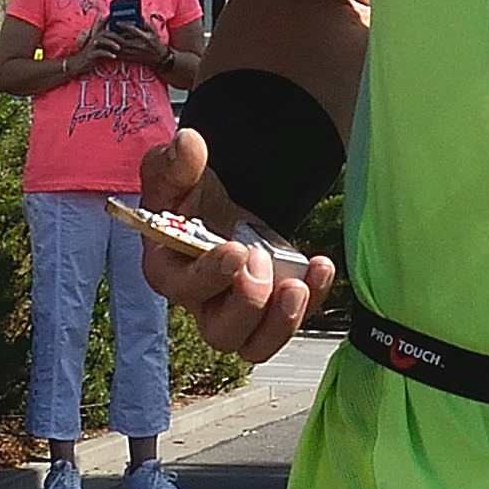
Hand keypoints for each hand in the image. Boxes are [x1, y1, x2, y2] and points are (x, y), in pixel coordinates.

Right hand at [129, 141, 330, 360]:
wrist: (220, 204)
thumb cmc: (188, 194)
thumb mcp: (176, 173)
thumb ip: (176, 162)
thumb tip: (188, 144)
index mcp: (168, 270)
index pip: (182, 288)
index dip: (209, 276)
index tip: (236, 250)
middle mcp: (200, 303)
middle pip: (220, 333)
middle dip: (248, 304)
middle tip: (262, 263)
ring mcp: (237, 314)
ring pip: (255, 345)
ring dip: (282, 322)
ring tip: (299, 286)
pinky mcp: (270, 311)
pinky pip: (289, 324)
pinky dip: (312, 301)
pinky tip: (321, 267)